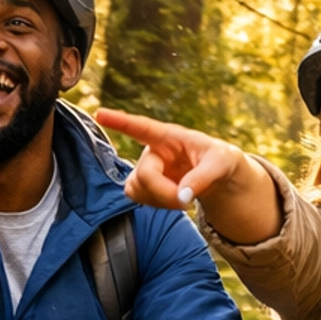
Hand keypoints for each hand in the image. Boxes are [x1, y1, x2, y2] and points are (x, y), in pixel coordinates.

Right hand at [95, 109, 249, 213]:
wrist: (218, 177)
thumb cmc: (220, 161)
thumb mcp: (221, 165)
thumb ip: (203, 178)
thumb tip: (183, 197)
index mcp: (170, 136)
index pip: (142, 127)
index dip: (120, 122)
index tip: (99, 114)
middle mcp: (152, 150)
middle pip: (143, 175)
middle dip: (163, 193)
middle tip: (187, 201)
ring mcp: (146, 168)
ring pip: (135, 189)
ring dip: (159, 200)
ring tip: (184, 198)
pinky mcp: (145, 185)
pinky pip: (137, 199)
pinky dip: (157, 205)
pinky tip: (174, 200)